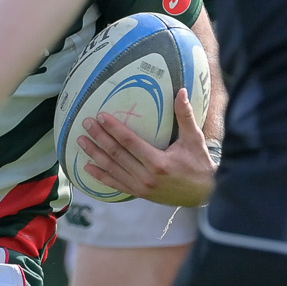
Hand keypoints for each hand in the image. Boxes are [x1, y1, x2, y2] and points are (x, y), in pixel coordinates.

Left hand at [78, 88, 214, 206]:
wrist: (205, 194)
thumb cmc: (200, 164)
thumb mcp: (194, 139)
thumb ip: (185, 115)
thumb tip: (181, 90)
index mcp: (159, 162)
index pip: (130, 142)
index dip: (114, 129)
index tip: (101, 116)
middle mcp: (147, 176)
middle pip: (117, 154)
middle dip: (99, 138)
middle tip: (86, 124)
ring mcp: (141, 187)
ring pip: (112, 169)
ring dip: (95, 155)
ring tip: (81, 141)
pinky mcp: (140, 193)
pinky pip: (116, 184)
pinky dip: (101, 176)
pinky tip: (87, 168)